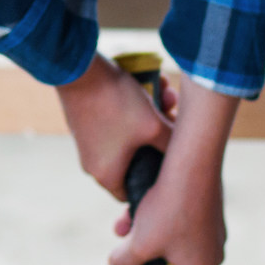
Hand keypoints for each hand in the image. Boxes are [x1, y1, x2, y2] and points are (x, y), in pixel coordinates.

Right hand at [55, 52, 174, 198]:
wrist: (79, 70)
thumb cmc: (116, 103)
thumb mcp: (154, 126)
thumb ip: (173, 145)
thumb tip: (185, 152)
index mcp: (106, 175)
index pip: (134, 194)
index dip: (155, 181)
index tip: (171, 163)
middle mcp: (92, 163)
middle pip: (136, 159)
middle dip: (159, 138)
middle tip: (173, 117)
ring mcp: (86, 142)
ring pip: (129, 136)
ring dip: (149, 118)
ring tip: (165, 94)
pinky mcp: (84, 123)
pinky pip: (116, 123)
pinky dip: (133, 109)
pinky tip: (150, 86)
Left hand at [108, 77, 238, 264]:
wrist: (192, 163)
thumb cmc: (168, 208)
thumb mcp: (139, 242)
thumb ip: (124, 262)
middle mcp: (214, 254)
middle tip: (137, 253)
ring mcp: (212, 230)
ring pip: (177, 243)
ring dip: (151, 237)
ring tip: (128, 222)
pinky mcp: (208, 209)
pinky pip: (182, 222)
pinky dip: (161, 218)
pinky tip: (141, 202)